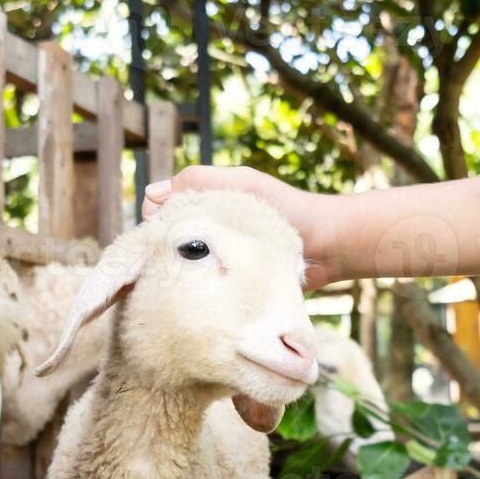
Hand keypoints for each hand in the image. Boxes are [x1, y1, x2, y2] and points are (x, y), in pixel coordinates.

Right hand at [143, 166, 341, 289]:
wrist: (328, 247)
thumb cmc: (287, 208)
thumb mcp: (243, 184)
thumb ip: (200, 181)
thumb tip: (151, 194)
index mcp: (206, 206)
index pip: (161, 213)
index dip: (154, 222)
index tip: (156, 233)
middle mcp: (208, 234)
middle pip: (165, 243)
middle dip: (159, 249)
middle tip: (166, 260)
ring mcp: (218, 262)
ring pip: (180, 269)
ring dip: (175, 273)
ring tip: (176, 279)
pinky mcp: (230, 288)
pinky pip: (203, 292)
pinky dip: (195, 293)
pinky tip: (190, 297)